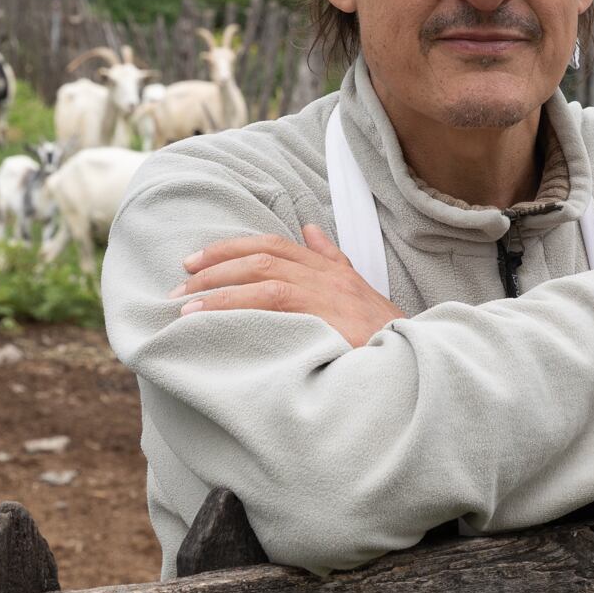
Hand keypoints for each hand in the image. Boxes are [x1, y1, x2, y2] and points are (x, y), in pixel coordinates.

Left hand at [169, 225, 405, 348]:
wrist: (413, 360)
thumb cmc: (383, 334)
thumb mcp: (358, 291)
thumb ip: (331, 260)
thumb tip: (309, 231)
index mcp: (329, 269)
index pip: (273, 245)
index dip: (230, 249)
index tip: (195, 262)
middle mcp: (327, 276)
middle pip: (262, 256)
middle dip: (215, 267)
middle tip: (180, 285)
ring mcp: (327, 296)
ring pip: (263, 277)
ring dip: (218, 290)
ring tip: (186, 306)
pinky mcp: (326, 318)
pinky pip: (272, 303)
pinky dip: (236, 308)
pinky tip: (210, 321)